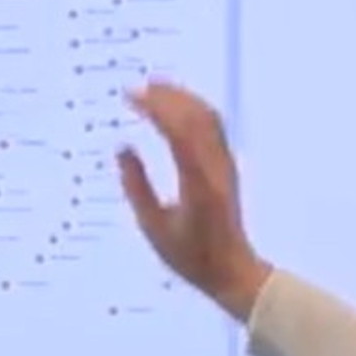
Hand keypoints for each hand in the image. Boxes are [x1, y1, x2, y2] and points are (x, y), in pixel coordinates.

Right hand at [117, 81, 271, 318]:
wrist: (231, 269)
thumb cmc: (190, 256)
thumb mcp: (153, 227)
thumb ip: (136, 186)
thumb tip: (123, 149)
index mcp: (197, 182)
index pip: (176, 131)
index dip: (153, 107)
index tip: (129, 96)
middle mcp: (215, 167)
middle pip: (195, 116)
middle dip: (166, 95)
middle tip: (138, 86)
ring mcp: (225, 164)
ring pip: (208, 116)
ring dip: (182, 97)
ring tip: (155, 87)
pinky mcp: (227, 166)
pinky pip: (213, 126)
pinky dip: (193, 108)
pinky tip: (177, 107)